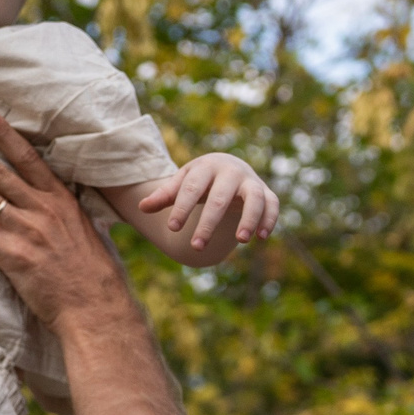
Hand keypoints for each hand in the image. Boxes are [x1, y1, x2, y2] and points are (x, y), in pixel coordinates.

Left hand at [0, 110, 134, 333]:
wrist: (96, 306)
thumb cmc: (91, 274)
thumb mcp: (82, 230)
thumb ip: (61, 212)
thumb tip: (47, 200)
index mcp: (59, 199)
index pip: (27, 158)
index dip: (4, 134)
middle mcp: (40, 209)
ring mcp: (25, 231)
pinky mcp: (12, 256)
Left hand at [139, 152, 280, 249]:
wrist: (229, 168)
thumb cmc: (201, 181)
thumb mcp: (182, 184)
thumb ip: (165, 196)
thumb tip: (141, 207)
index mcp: (205, 167)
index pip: (192, 188)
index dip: (182, 207)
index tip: (173, 228)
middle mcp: (230, 172)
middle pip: (219, 197)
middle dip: (208, 223)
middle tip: (196, 247)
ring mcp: (250, 182)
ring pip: (253, 198)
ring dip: (248, 218)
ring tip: (240, 241)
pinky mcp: (267, 193)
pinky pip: (272, 204)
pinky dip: (269, 219)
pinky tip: (260, 238)